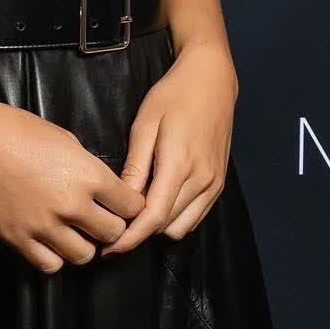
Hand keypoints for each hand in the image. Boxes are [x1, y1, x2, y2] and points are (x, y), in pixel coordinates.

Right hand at [0, 81, 146, 274]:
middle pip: (113, 234)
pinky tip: (50, 239)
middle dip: (111, 226)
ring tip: (74, 230)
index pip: (131, 206)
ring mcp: (44, 225)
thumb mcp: (64, 139)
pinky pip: (50, 265)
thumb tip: (101, 190)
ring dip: (84, 244)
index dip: (130, 205)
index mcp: (88, 174)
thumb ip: (88, 168)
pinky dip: (54, 256)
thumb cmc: (16, 128)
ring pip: (84, 256)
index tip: (123, 205)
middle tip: (100, 218)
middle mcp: (71, 204)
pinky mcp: (19, 239)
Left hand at [100, 41, 238, 255]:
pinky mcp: (219, 182)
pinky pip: (196, 215)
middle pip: (166, 226)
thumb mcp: (146, 124)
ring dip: (159, 228)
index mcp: (179, 164)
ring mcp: (214, 183)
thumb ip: (135, 165)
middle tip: (115, 227)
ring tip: (136, 215)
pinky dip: (176, 218)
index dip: (130, 238)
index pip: (153, 217)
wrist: (211, 80)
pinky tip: (159, 204)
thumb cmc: (174, 95)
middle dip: (140, 233)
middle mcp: (201, 179)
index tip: (110, 248)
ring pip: (183, 227)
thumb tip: (122, 200)